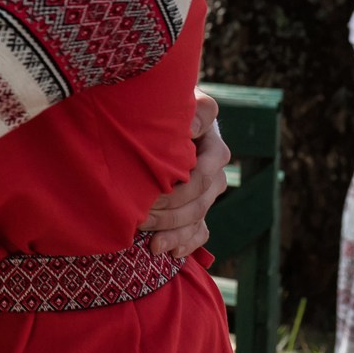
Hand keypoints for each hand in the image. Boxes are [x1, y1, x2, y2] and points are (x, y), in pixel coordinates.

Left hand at [139, 89, 229, 258]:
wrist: (157, 116)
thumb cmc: (161, 104)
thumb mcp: (173, 100)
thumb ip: (190, 112)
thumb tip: (191, 126)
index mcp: (213, 146)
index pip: (202, 174)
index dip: (178, 188)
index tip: (149, 193)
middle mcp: (215, 170)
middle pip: (198, 201)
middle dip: (168, 213)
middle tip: (137, 217)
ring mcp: (208, 191)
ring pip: (198, 218)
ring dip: (174, 232)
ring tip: (149, 242)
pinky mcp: (199, 206)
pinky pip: (201, 232)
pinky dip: (186, 244)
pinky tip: (167, 252)